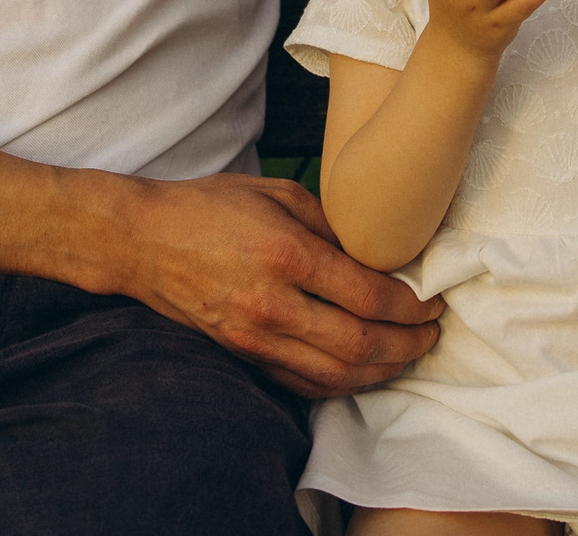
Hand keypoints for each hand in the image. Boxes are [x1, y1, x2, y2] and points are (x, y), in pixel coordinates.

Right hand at [116, 170, 445, 398]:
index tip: (434, 300)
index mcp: (286, 255)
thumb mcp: (280, 194)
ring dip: (383, 370)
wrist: (143, 240)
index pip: (368, 296)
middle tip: (433, 332)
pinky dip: (343, 383)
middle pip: (359, 344)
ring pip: (336, 374)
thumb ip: (334, 227)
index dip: (411, 305)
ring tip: (409, 353)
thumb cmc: (212, 206)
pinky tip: (365, 369)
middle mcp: (273, 304)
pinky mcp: (244, 355)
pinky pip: (304, 383)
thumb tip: (383, 255)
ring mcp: (255, 337)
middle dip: (408, 344)